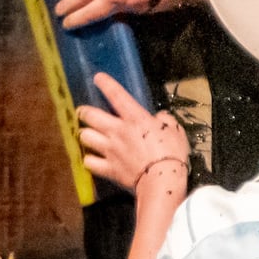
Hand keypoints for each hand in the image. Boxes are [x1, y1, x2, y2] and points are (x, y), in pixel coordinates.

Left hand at [77, 71, 189, 197]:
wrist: (162, 180)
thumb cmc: (171, 153)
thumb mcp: (175, 130)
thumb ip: (165, 121)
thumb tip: (159, 119)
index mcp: (135, 118)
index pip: (117, 95)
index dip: (105, 84)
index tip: (98, 78)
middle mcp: (117, 131)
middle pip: (90, 116)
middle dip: (84, 112)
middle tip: (83, 113)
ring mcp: (110, 150)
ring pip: (86, 137)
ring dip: (86, 135)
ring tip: (88, 136)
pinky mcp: (108, 169)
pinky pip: (90, 162)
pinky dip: (89, 160)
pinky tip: (92, 159)